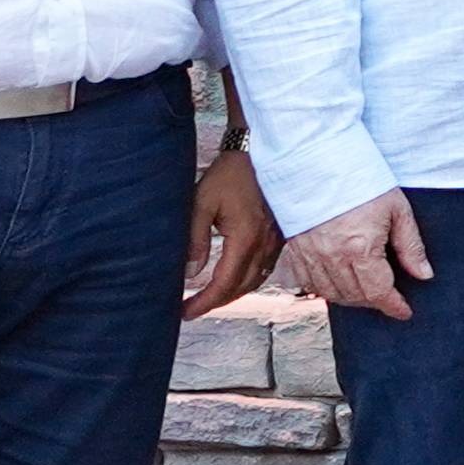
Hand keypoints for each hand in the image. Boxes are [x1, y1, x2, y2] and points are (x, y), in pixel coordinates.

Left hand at [179, 149, 281, 316]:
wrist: (260, 152)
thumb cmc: (230, 174)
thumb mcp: (202, 203)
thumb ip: (195, 240)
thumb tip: (189, 273)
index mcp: (246, 239)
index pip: (224, 283)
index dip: (204, 302)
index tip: (184, 312)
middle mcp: (266, 244)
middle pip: (242, 287)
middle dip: (216, 303)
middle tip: (191, 310)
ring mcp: (277, 241)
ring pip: (256, 280)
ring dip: (233, 294)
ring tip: (210, 298)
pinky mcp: (279, 235)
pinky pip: (265, 268)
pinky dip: (247, 280)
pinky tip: (234, 279)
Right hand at [285, 189, 433, 323]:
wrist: (319, 161)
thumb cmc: (363, 182)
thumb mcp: (397, 210)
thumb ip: (410, 246)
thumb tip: (424, 275)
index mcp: (360, 248)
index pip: (378, 292)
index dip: (393, 306)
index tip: (405, 311)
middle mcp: (332, 257)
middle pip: (355, 296)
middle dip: (375, 302)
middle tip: (389, 299)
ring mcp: (310, 255)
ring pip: (331, 294)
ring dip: (351, 299)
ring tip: (367, 293)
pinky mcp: (295, 250)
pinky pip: (308, 283)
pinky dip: (325, 289)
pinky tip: (338, 284)